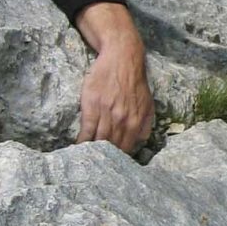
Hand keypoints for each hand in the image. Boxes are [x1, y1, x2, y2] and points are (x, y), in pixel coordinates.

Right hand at [74, 3, 153, 152]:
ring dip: (92, 152)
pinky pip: (86, 130)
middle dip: (105, 159)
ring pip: (98, 140)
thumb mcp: (148, 102)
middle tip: (97, 167)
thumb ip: (146, 123)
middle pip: (112, 147)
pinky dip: (82, 141)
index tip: (112, 165)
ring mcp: (107, 114)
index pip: (127, 148)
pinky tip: (78, 147)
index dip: (119, 159)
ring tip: (86, 160)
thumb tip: (142, 140)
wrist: (122, 58)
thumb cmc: (134, 81)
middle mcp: (123, 120)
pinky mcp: (92, 107)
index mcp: (137, 121)